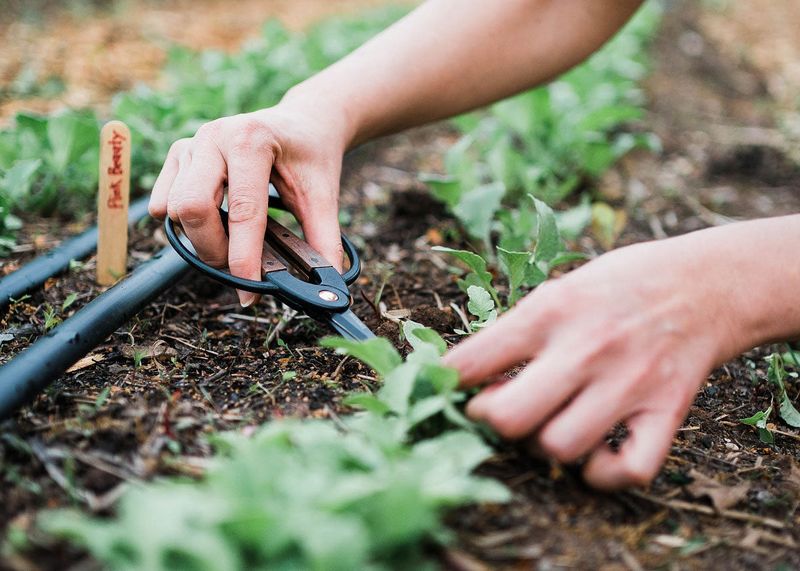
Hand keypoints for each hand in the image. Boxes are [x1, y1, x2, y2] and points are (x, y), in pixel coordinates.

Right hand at [148, 101, 349, 305]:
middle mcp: (214, 136)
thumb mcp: (323, 195)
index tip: (249, 293)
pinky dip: (185, 223)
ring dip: (201, 238)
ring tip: (233, 241)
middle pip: (193, 209)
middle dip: (214, 249)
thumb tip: (326, 284)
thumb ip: (324, 239)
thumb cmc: (311, 155)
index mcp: (251, 141)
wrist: (303, 121)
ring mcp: (192, 143)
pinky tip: (214, 221)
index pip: (242, 211)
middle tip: (241, 266)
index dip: (243, 258)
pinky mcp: (179, 153)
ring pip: (175, 208)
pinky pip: (164, 201)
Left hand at [444, 235, 742, 489]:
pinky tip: (593, 453)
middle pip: (509, 418)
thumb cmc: (618, 285)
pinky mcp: (667, 411)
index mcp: (550, 312)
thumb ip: (514, 332)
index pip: (471, 361)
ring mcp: (628, 384)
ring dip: (543, 446)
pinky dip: (603, 474)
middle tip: (498, 408)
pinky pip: (629, 470)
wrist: (704, 281)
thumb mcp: (557, 288)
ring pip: (559, 448)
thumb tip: (464, 377)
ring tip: (548, 423)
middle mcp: (586, 349)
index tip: (453, 386)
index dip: (448, 382)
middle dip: (490, 420)